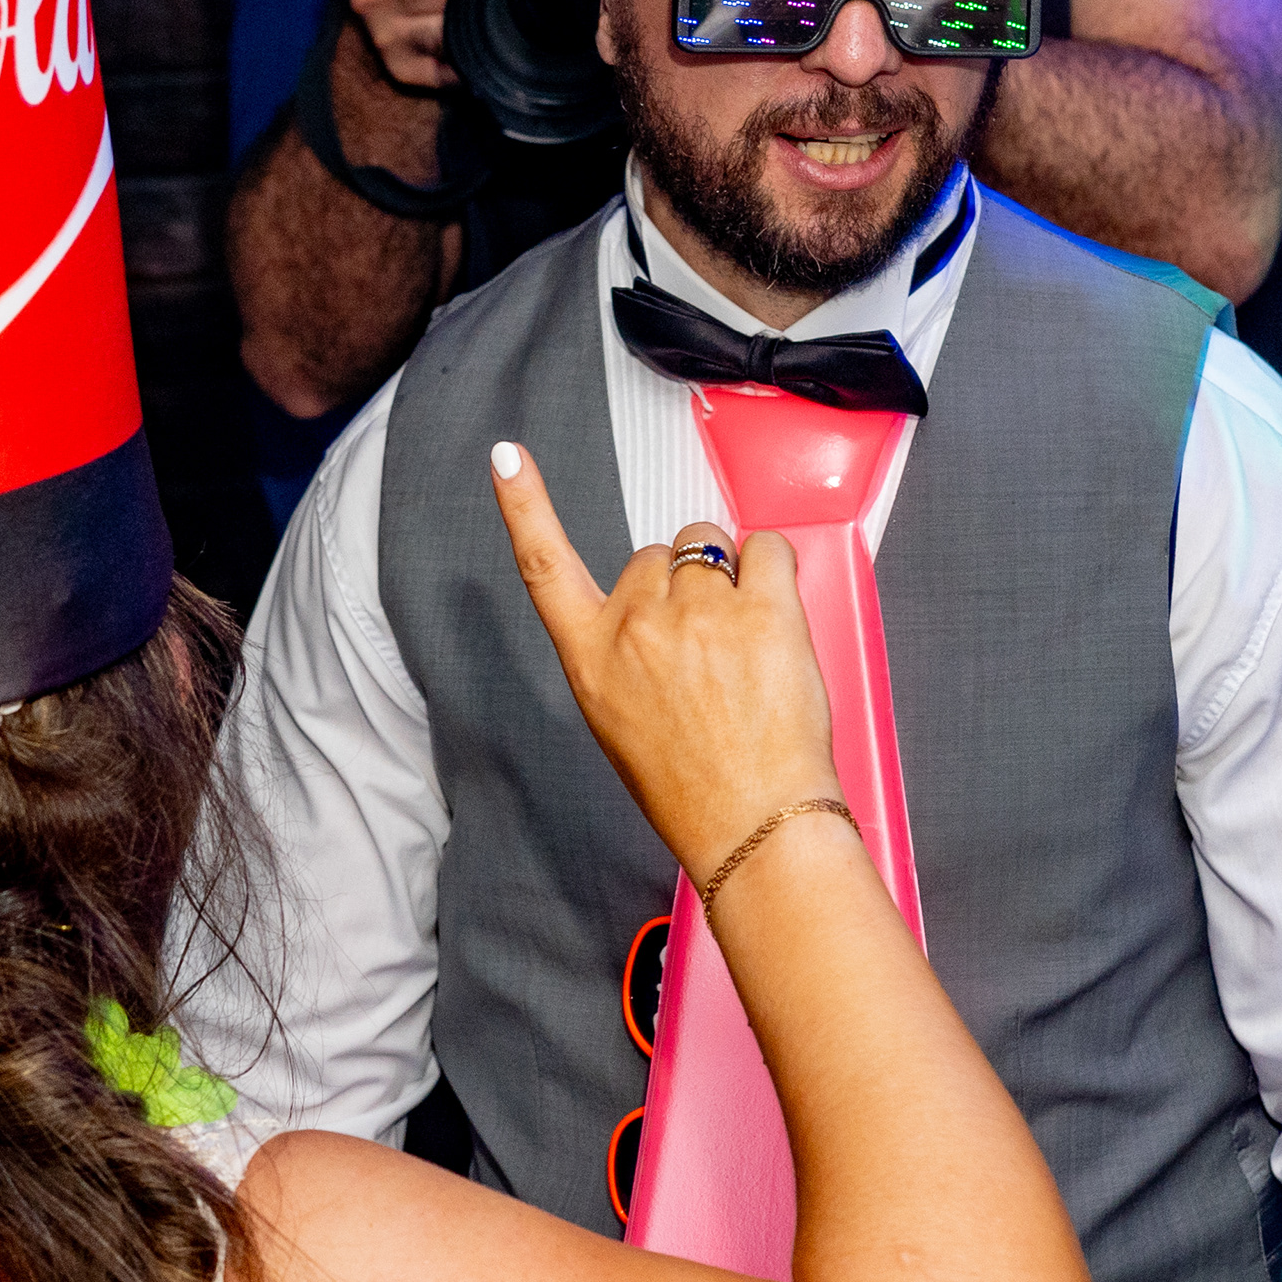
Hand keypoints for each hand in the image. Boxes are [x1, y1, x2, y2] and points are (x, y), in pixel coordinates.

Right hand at [486, 443, 832, 875]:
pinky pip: (766, 548)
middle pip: (656, 554)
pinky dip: (773, 570)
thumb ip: (626, 653)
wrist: (753, 824)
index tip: (506, 457)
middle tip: (709, 651)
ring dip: (728, 577)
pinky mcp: (760, 608)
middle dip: (683, 584)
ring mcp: (697, 611)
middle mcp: (635, 624)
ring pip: (710, 545)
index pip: (545, 566)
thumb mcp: (621, 722)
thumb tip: (658, 608)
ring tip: (744, 645)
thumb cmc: (691, 786)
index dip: (525, 505)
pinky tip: (775, 619)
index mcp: (591, 657)